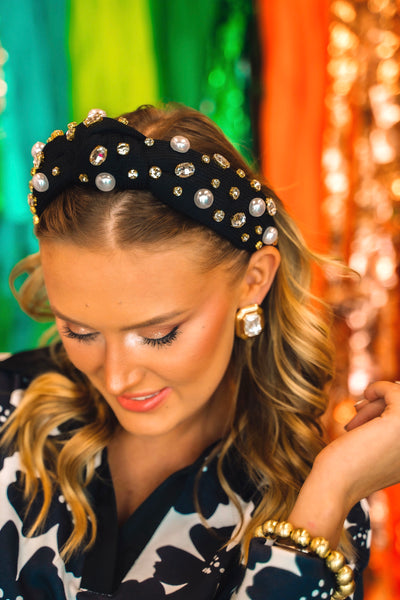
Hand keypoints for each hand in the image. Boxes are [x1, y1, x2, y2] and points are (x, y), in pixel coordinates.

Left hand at [289, 380, 399, 545]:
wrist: (336, 483)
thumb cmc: (351, 466)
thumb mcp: (379, 446)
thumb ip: (391, 427)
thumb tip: (397, 388)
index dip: (391, 410)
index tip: (369, 412)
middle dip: (384, 405)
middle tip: (359, 410)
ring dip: (379, 402)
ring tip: (357, 413)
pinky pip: (395, 390)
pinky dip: (380, 388)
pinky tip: (366, 395)